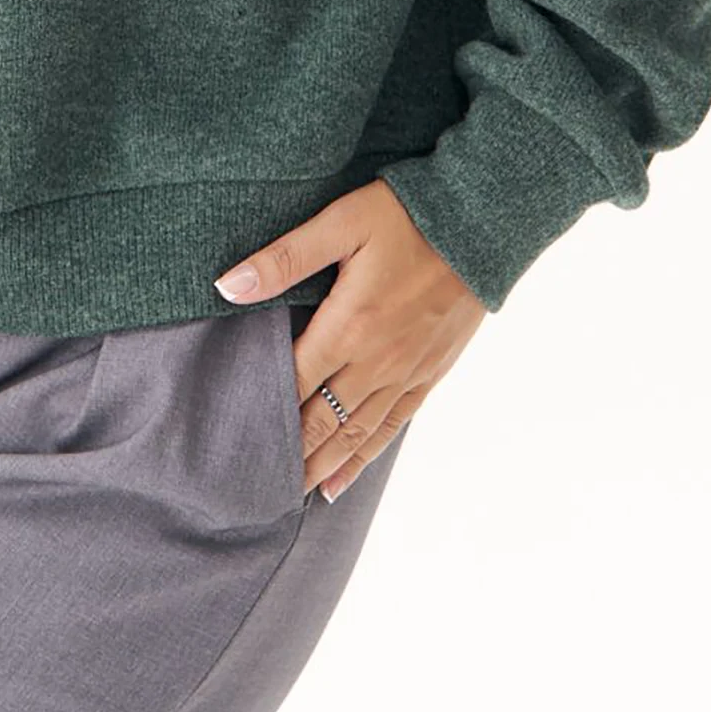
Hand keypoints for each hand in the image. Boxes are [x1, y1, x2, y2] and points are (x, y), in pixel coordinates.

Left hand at [213, 179, 485, 500]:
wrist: (482, 223)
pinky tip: (341, 483)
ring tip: (286, 496)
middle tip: (251, 486)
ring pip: (354, 435)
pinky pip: (392, 427)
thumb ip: (285, 258)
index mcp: (348, 326)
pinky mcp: (431, 373)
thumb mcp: (340, 222)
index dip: (261, 412)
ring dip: (320, 466)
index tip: (232, 441)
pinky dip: (362, 458)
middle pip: (321, 422)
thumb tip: (229, 286)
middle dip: (287, 455)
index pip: (292, 382)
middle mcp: (376, 362)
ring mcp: (407, 372)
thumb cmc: (406, 216)